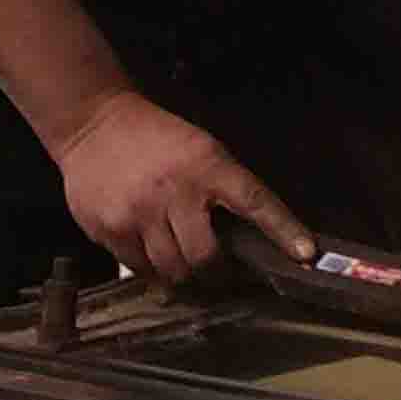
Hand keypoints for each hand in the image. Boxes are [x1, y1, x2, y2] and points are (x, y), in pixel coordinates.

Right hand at [53, 90, 315, 284]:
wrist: (94, 124)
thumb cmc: (158, 138)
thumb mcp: (202, 150)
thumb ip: (223, 188)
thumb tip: (253, 236)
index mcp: (208, 166)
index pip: (255, 201)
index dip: (284, 230)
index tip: (306, 253)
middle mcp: (175, 191)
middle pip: (206, 256)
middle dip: (218, 272)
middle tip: (222, 273)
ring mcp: (139, 212)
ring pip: (173, 270)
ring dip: (185, 275)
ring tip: (186, 265)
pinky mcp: (109, 229)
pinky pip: (140, 269)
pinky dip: (153, 270)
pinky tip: (154, 255)